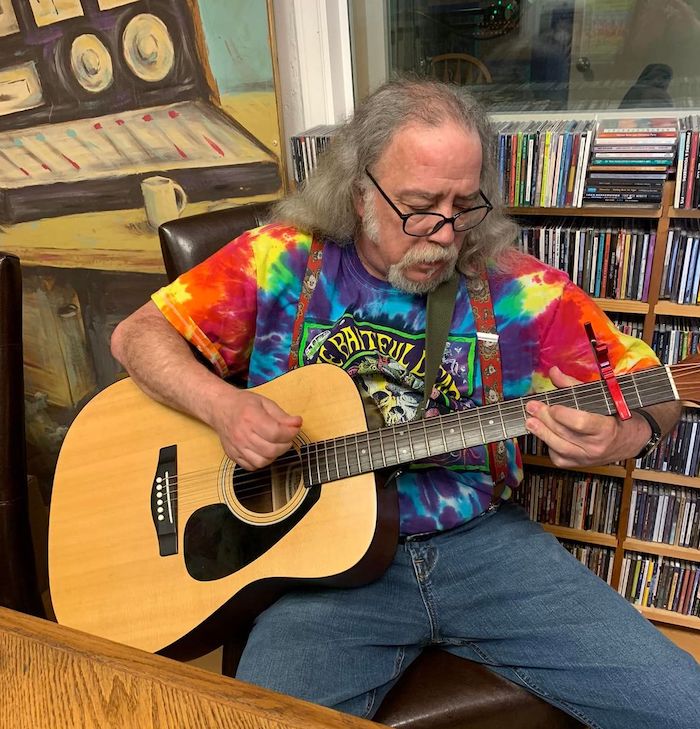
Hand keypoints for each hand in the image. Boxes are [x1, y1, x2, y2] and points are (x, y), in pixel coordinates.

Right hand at [210, 389, 301, 470]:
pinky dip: (262, 461)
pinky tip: (263, 450)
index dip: (290, 433)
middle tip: (286, 436)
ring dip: (275, 455)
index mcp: (251, 417)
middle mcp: (242, 434)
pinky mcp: (233, 455)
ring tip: (275, 444)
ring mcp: (236, 447)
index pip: (276, 433)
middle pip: (271, 450)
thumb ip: (282, 416)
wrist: (220, 408)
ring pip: (263, 461)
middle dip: (285, 444)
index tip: (294, 428)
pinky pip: (252, 466)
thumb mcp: (265, 403)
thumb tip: (297, 424)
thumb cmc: (243, 404)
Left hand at [523, 366, 643, 467]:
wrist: (629, 440)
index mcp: (606, 428)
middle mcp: (596, 447)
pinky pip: (557, 457)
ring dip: (541, 433)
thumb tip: (554, 372)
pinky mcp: (578, 464)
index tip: (551, 406)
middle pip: (564, 433)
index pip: (580, 423)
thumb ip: (574, 385)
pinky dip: (548, 445)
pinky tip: (544, 434)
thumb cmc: (615, 415)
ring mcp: (586, 458)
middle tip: (531, 407)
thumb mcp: (600, 397)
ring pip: (558, 447)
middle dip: (545, 419)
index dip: (563, 415)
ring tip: (530, 421)